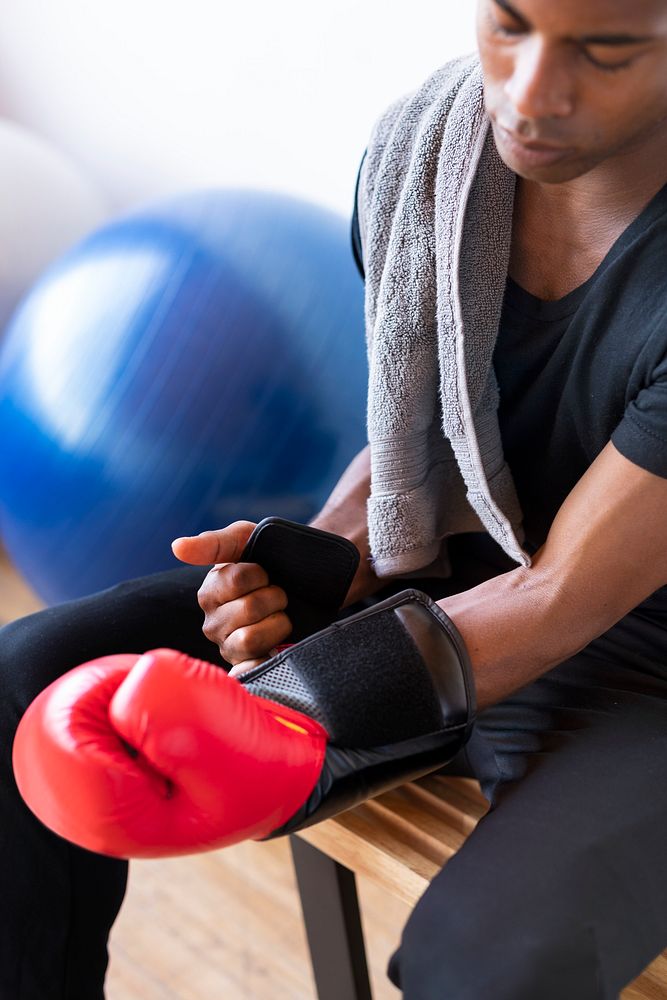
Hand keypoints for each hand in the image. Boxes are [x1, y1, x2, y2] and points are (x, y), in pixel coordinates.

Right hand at [171, 521, 291, 675]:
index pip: (237, 579)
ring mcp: (229, 648)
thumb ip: (213, 543)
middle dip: (275, 597)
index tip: (265, 573)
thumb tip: (177, 547)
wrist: (302, 585)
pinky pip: (247, 671)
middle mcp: (213, 624)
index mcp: (209, 593)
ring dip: (278, 623)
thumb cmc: (268, 561)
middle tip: (278, 596)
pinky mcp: (246, 668)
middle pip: (249, 609)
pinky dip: (257, 663)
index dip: (261, 573)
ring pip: (250, 639)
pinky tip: (268, 653)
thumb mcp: (244, 540)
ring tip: (280, 617)